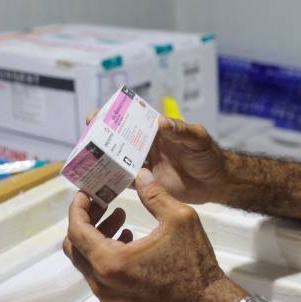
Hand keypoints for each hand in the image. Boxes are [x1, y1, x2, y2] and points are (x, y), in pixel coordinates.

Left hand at [63, 168, 244, 301]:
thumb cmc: (195, 263)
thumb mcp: (179, 219)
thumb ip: (154, 195)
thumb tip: (140, 175)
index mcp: (111, 262)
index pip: (77, 231)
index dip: (78, 208)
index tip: (87, 193)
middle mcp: (103, 284)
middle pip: (75, 248)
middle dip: (86, 221)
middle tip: (103, 204)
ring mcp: (109, 299)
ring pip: (88, 263)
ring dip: (97, 238)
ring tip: (121, 219)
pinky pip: (101, 278)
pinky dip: (106, 257)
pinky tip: (130, 242)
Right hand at [86, 109, 228, 203]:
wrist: (215, 181)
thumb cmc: (208, 154)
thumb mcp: (198, 138)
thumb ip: (182, 130)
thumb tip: (161, 121)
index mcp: (155, 130)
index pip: (130, 119)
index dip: (111, 116)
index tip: (95, 117)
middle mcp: (146, 146)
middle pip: (117, 140)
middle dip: (99, 139)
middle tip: (85, 143)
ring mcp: (144, 165)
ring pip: (117, 160)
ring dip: (102, 161)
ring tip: (85, 164)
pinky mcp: (146, 184)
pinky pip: (124, 181)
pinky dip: (112, 182)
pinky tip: (98, 185)